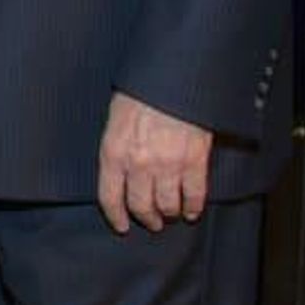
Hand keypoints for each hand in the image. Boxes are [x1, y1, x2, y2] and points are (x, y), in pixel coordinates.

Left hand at [98, 91, 212, 233]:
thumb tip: (118, 168)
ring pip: (168, 205)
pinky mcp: (194, 162)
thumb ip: (116, 146)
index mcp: (113, 152)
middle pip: (141, 206)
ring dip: (169, 213)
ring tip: (171, 214)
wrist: (172, 78)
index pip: (110, 197)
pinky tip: (192, 210)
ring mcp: (168, 165)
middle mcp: (138, 164)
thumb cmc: (140, 92)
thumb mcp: (115, 118)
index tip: (122, 226)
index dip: (116, 216)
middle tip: (151, 221)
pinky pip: (194, 195)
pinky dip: (193, 207)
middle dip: (146, 217)